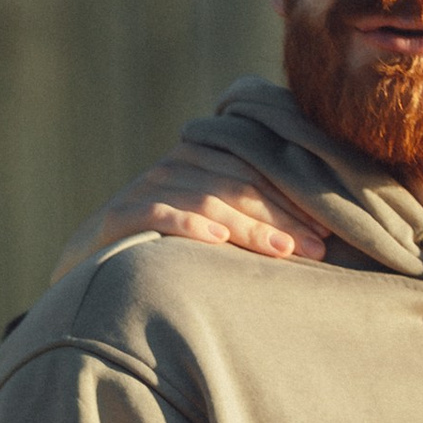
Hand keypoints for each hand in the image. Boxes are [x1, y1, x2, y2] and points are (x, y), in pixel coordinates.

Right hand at [56, 159, 327, 281]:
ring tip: (283, 250)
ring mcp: (147, 186)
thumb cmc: (167, 247)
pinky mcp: (120, 215)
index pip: (257, 171)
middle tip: (317, 247)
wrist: (94, 265)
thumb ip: (249, 214)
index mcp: (203, 157)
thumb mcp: (211, 223)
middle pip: (238, 183)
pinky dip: (189, 224)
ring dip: (248, 225)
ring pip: (207, 198)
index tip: (329, 230)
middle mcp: (176, 164)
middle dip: (282, 215)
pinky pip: (160, 213)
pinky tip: (217, 240)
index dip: (293, 198)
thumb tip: (319, 235)